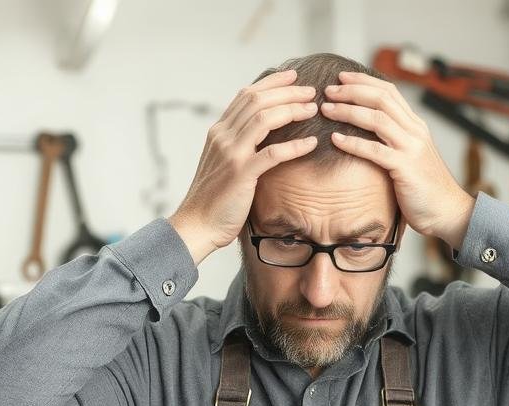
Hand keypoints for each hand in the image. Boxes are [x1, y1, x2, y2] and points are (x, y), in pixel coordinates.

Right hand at [169, 70, 319, 263]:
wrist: (196, 225)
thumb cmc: (214, 198)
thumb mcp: (223, 163)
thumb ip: (238, 145)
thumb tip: (260, 134)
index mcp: (219, 131)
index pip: (246, 95)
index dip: (271, 83)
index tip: (293, 77)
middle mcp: (222, 136)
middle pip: (257, 101)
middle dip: (287, 92)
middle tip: (310, 91)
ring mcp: (231, 154)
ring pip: (264, 119)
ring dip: (292, 110)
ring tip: (312, 110)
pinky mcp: (241, 175)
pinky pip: (272, 154)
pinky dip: (294, 146)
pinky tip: (311, 144)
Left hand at [323, 72, 474, 249]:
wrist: (447, 211)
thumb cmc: (423, 187)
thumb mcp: (410, 156)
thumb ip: (394, 140)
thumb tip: (368, 131)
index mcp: (415, 125)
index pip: (389, 91)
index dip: (364, 81)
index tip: (341, 77)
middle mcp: (415, 131)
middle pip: (381, 98)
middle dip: (352, 91)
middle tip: (328, 90)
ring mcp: (411, 148)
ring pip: (377, 119)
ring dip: (348, 111)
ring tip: (326, 110)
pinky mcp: (405, 168)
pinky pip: (375, 151)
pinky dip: (353, 143)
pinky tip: (335, 139)